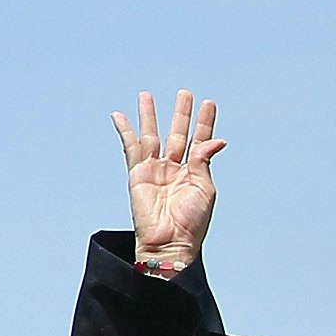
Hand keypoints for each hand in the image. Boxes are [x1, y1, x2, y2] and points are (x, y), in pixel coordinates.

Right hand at [113, 90, 223, 271]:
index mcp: (194, 172)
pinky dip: (124, 131)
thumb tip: (216, 140)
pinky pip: (130, 148)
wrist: (170, 242)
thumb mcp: (205, 188)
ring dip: (150, 115)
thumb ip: (205, 161)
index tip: (208, 103)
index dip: (204, 121)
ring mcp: (155, 169)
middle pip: (177, 133)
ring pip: (152, 135)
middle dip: (180, 113)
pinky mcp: (137, 174)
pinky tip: (119, 116)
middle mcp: (174, 168)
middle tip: (184, 93)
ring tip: (146, 95)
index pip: (200, 140)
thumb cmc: (192, 221)